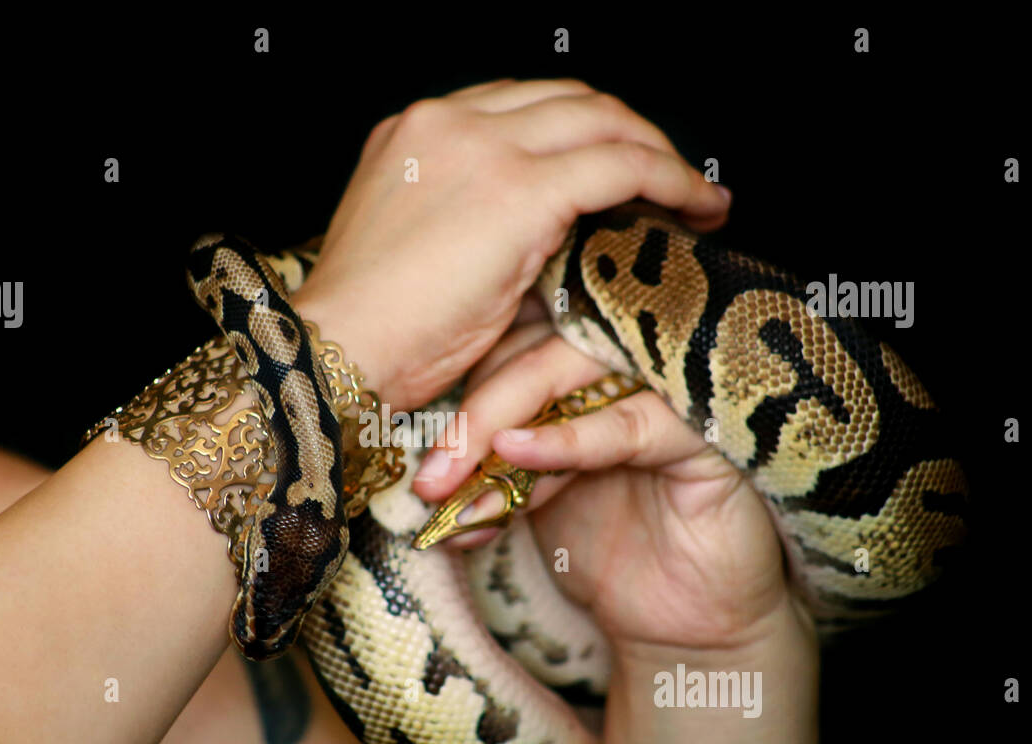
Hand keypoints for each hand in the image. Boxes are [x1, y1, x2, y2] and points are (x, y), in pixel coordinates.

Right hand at [292, 79, 730, 410]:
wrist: (333, 355)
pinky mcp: (520, 189)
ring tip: (696, 196)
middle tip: (671, 178)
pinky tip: (698, 211)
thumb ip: (469, 223)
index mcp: (413, 133)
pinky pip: (623, 165)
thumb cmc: (366, 332)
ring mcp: (484, 147)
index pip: (521, 107)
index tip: (615, 166)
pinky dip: (671, 181)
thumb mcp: (413, 255)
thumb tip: (547, 240)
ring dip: (659, 153)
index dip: (580, 132)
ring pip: (603, 120)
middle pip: (569, 99)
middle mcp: (447, 121)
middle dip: (628, 132)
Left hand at [412, 329, 810, 663]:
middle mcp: (627, 364)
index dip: (457, 387)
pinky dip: (568, 440)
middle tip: (429, 473)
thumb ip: (484, 460)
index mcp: (582, 367)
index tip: (408, 450)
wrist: (675, 625)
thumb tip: (415, 461)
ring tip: (455, 478)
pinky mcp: (704, 435)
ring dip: (503, 424)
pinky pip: (629, 424)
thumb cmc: (601, 553)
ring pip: (574, 372)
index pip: (510, 342)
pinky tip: (517, 454)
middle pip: (536, 349)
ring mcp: (670, 390)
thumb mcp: (522, 497)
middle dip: (472, 410)